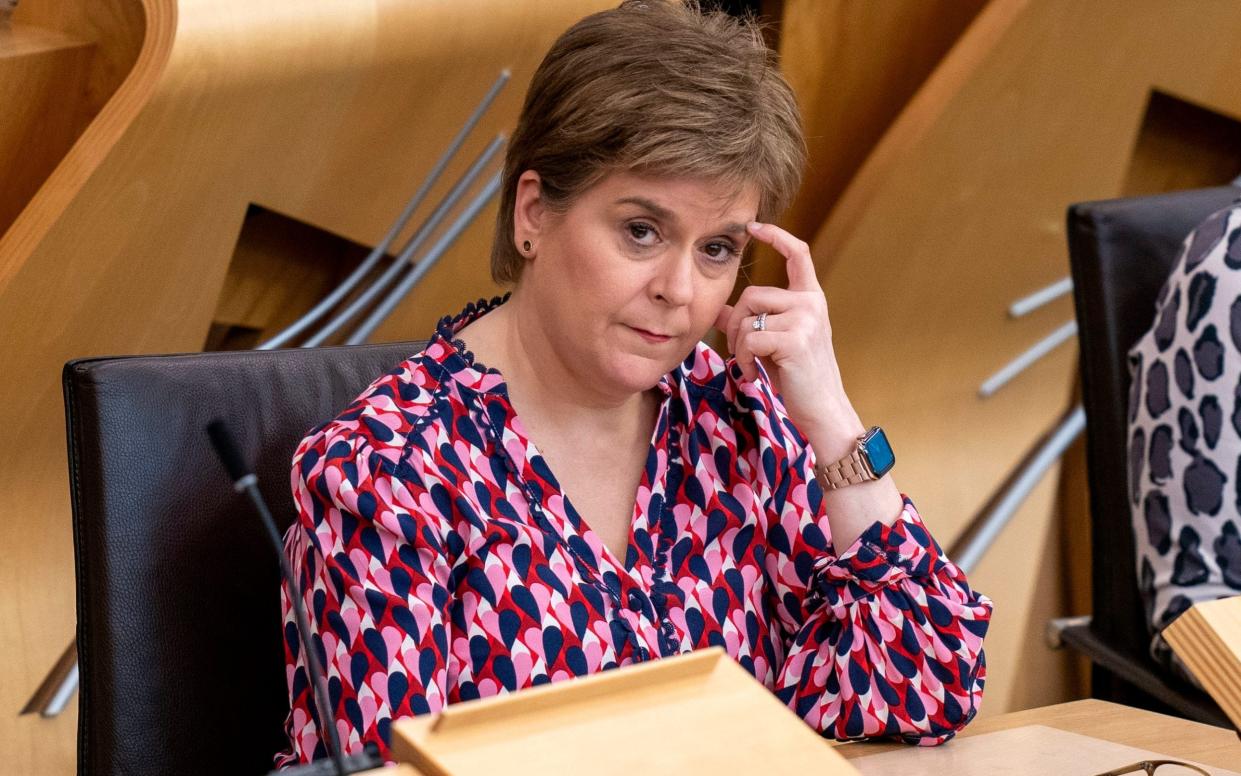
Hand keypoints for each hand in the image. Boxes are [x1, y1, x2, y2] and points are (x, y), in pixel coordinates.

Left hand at [713, 222, 862, 457]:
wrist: (822, 409)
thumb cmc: (797, 376)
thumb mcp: (774, 342)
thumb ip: (750, 321)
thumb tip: (716, 308)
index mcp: (810, 298)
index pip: (798, 254)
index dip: (776, 236)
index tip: (754, 227)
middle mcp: (811, 303)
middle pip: (751, 294)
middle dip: (735, 324)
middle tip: (739, 352)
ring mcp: (806, 319)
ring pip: (747, 317)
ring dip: (738, 346)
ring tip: (750, 366)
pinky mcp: (795, 340)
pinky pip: (750, 339)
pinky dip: (743, 360)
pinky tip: (754, 375)